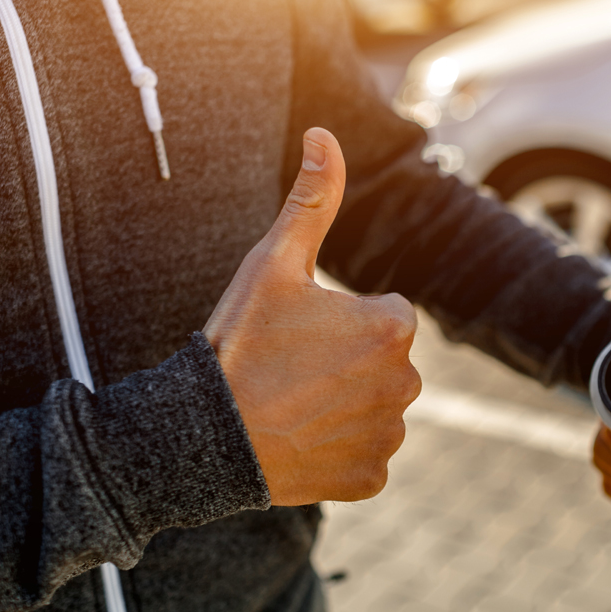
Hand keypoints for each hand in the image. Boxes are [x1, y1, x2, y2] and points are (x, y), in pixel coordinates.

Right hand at [204, 128, 421, 505]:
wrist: (203, 436)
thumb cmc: (239, 342)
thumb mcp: (273, 262)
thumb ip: (312, 198)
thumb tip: (323, 133)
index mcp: (393, 324)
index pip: (385, 314)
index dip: (339, 321)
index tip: (298, 334)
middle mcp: (406, 382)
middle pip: (383, 362)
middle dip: (348, 364)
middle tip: (291, 372)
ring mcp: (389, 435)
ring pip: (376, 408)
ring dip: (345, 407)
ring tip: (292, 406)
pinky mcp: (371, 478)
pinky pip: (365, 456)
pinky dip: (339, 451)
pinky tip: (300, 443)